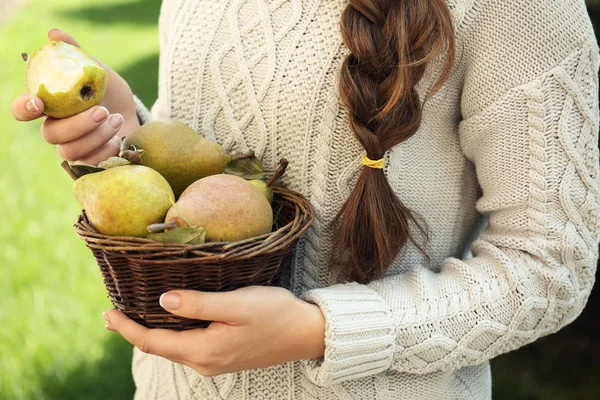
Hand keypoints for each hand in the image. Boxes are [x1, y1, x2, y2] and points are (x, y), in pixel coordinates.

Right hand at [11, 28, 139, 164]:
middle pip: (51, 135)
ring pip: (70, 151)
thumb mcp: (96, 69)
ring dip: (97, 135)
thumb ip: (76, 53)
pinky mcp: (89, 164)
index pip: (23, 110)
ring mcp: (71, 149)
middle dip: (78, 124)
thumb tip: (54, 33)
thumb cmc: (108, 93)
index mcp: (50, 106)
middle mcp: (56, 130)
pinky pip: (89, 164)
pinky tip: (119, 139)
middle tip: (103, 111)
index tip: (37, 103)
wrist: (132, 115)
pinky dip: (106, 151)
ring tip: (116, 119)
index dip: (24, 108)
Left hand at [104, 286, 325, 375]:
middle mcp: (204, 362)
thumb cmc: (274, 314)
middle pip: (159, 347)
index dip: (126, 328)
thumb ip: (199, 304)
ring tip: (136, 315)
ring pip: (173, 347)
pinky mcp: (224, 356)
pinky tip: (171, 320)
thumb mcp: (236, 304)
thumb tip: (162, 301)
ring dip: (152, 332)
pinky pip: (188, 346)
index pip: (152, 342)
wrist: (306, 334)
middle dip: (134, 330)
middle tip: (113, 313)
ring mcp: (215, 362)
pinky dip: (172, 333)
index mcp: (203, 350)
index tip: (107, 313)